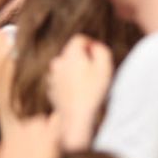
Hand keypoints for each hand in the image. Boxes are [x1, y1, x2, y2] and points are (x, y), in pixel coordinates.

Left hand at [48, 34, 113, 150]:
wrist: (76, 117)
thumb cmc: (93, 91)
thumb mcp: (105, 67)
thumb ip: (101, 50)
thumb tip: (94, 45)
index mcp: (70, 54)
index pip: (80, 39)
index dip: (91, 44)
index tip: (98, 56)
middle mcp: (58, 62)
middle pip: (72, 53)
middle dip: (83, 59)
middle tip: (94, 72)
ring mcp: (53, 76)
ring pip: (66, 66)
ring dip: (75, 71)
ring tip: (86, 85)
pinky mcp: (51, 89)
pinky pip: (62, 80)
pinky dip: (69, 83)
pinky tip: (78, 93)